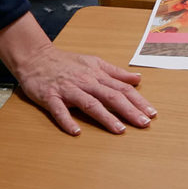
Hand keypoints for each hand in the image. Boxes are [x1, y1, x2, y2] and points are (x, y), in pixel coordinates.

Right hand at [0, 13, 154, 135]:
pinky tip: (76, 131)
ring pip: (90, 103)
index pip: (122, 88)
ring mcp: (68, 90)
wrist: (36, 57)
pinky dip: (67, 121)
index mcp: (97, 74)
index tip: (151, 113)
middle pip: (111, 96)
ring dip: (106, 117)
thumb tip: (137, 79)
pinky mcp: (50, 97)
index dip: (138, 100)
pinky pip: (59, 110)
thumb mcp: (94, 62)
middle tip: (144, 123)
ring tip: (120, 130)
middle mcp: (85, 81)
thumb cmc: (66, 62)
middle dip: (129, 110)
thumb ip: (116, 72)